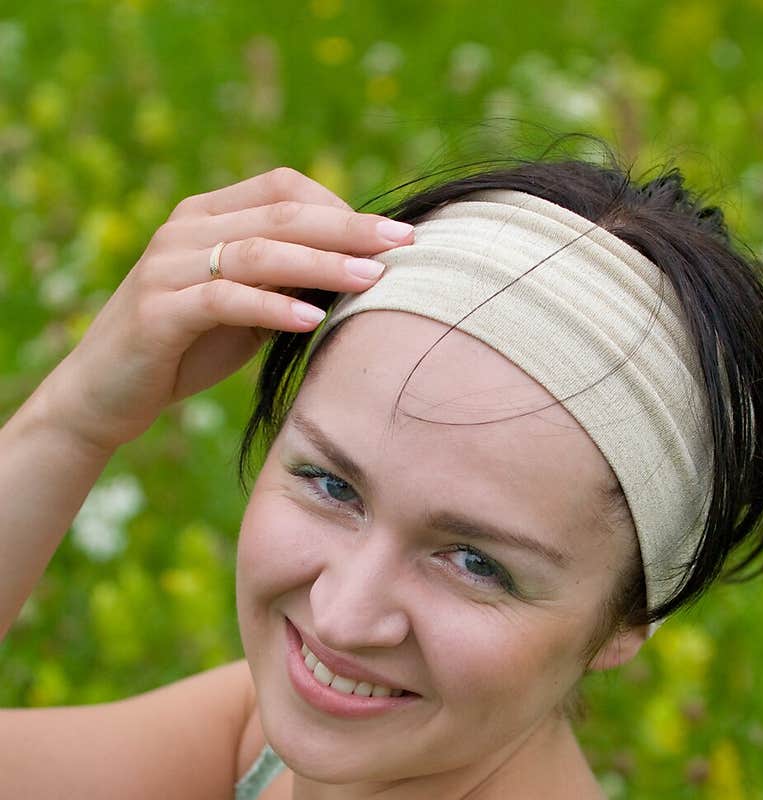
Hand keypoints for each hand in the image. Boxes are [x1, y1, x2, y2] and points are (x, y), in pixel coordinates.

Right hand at [45, 167, 413, 451]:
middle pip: (280, 214)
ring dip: (322, 263)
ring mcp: (167, 267)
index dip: (340, 205)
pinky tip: (313, 318)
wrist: (105, 394)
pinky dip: (273, 307)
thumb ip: (286, 285)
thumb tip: (359, 274)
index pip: (282, 188)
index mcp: (206, 216)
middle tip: (403, 243)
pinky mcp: (158, 311)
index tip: (391, 234)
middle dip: (348, 228)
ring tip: (372, 280)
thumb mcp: (244, 311)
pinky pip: (225, 300)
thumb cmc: (183, 352)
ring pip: (257, 252)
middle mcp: (184, 229)